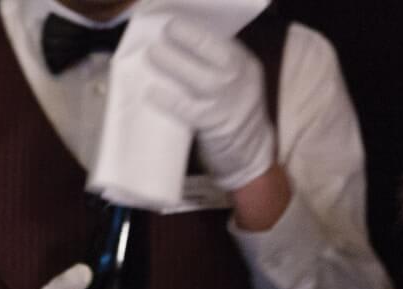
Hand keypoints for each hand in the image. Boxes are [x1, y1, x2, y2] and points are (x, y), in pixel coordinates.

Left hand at [138, 16, 276, 191]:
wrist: (252, 155)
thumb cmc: (233, 116)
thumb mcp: (233, 84)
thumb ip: (212, 67)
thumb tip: (176, 48)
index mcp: (244, 64)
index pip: (220, 40)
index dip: (196, 28)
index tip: (174, 20)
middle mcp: (240, 78)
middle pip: (213, 50)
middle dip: (187, 37)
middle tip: (163, 30)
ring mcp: (228, 101)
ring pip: (199, 77)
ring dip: (173, 63)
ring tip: (151, 54)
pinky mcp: (215, 125)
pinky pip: (188, 109)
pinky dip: (168, 99)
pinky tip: (151, 93)